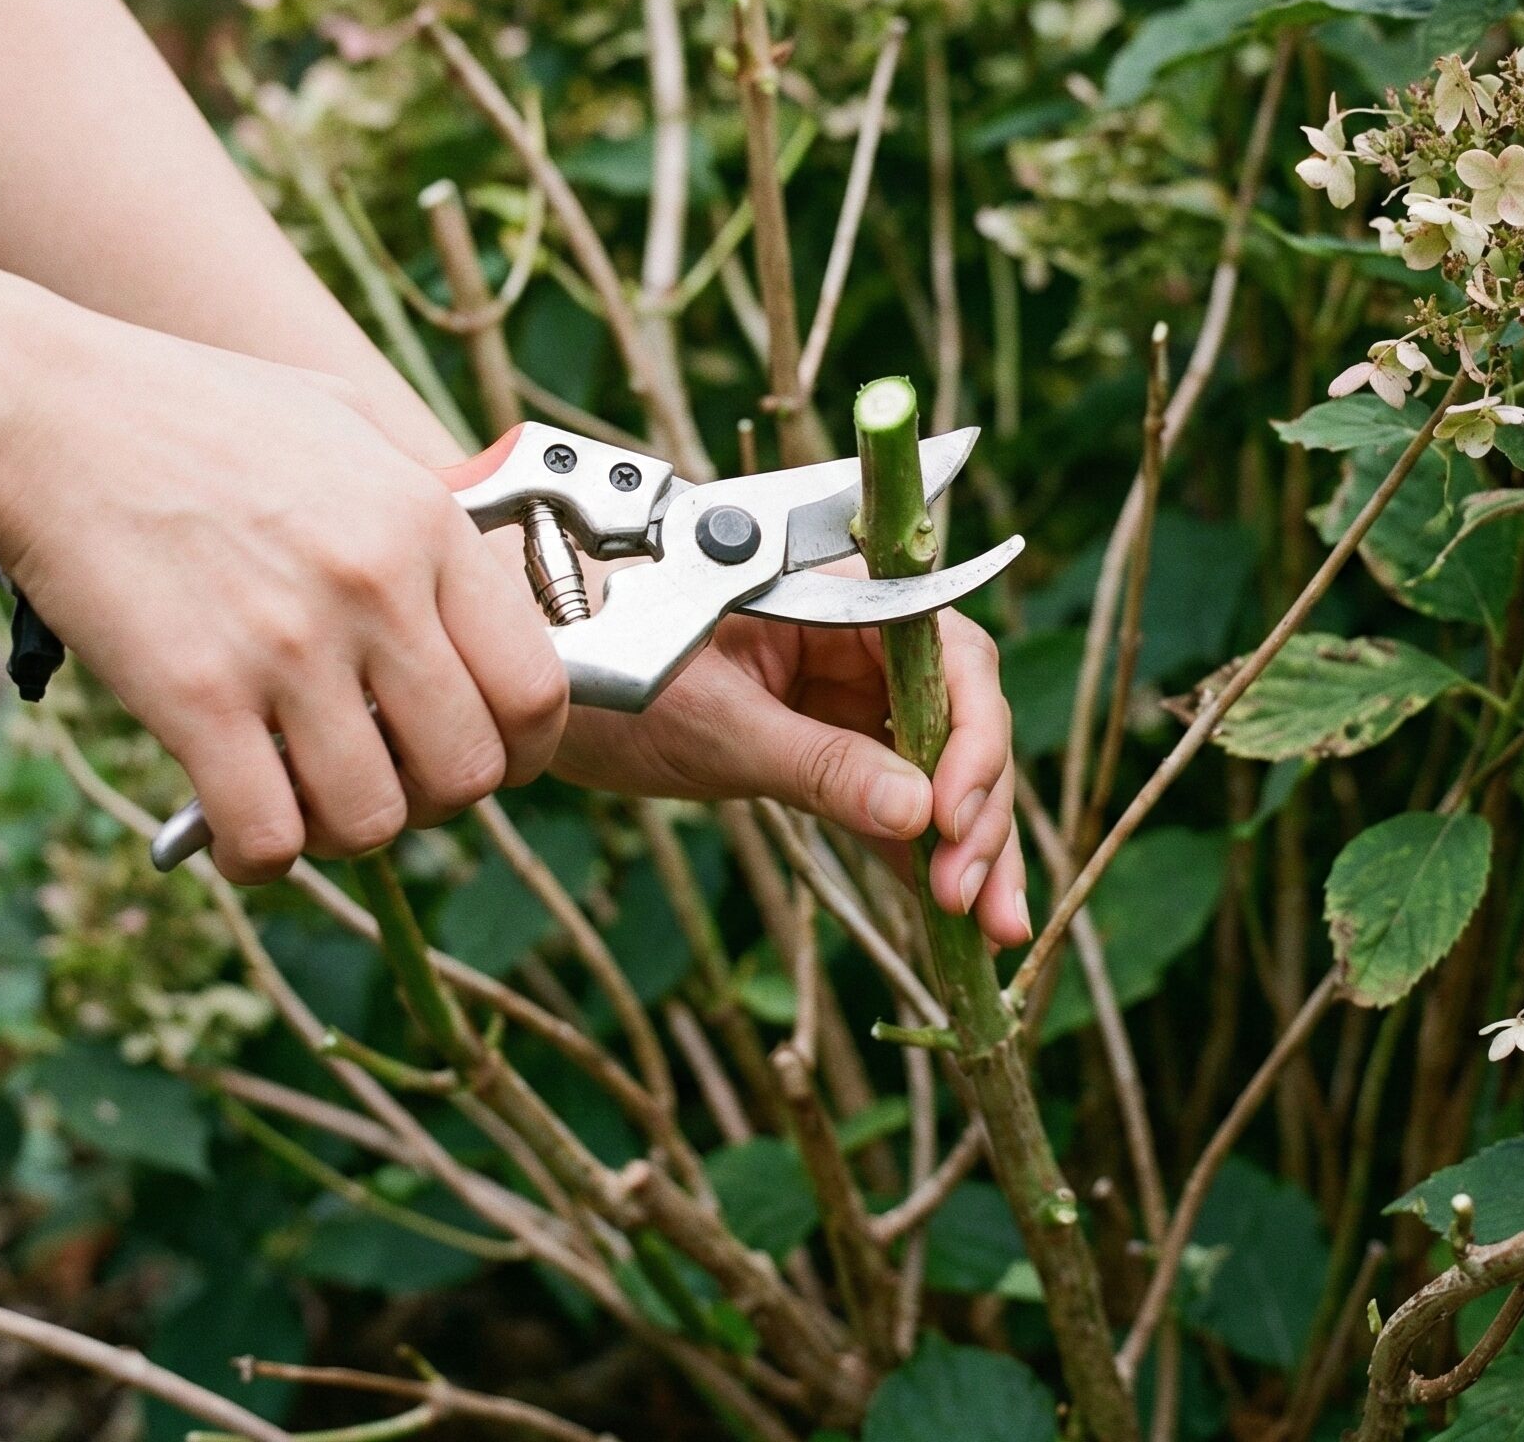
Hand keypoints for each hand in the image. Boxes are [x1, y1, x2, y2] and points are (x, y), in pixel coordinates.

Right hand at [0, 316, 567, 884]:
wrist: (47, 413)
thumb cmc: (195, 413)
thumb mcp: (348, 422)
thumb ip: (421, 501)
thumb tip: (483, 570)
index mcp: (428, 525)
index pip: (537, 684)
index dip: (526, 745)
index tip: (493, 754)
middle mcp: (376, 590)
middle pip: (471, 769)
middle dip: (440, 798)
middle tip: (394, 782)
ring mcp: (289, 648)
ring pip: (375, 819)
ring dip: (349, 832)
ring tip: (312, 802)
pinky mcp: (195, 697)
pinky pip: (268, 835)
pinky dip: (261, 858)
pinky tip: (241, 830)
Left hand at [552, 601, 1029, 946]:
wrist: (532, 681)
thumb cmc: (602, 663)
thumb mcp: (715, 723)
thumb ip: (818, 766)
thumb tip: (918, 817)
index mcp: (838, 595)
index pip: (948, 653)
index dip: (971, 734)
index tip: (953, 815)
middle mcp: (857, 639)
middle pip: (955, 718)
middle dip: (976, 809)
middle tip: (971, 895)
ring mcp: (841, 695)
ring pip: (933, 768)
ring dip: (965, 845)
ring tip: (992, 928)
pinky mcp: (819, 747)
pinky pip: (886, 800)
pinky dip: (917, 855)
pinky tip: (952, 919)